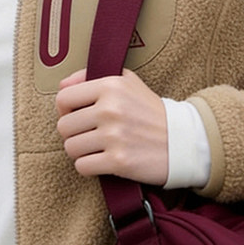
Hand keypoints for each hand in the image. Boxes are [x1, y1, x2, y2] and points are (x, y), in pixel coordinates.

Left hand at [56, 68, 168, 183]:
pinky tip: (103, 161)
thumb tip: (62, 85)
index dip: (65, 110)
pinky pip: (82, 167)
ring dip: (81, 152)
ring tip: (97, 148)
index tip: (77, 116)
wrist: (181, 141)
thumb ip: (91, 77)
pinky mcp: (118, 161)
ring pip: (70, 148)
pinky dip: (89, 167)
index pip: (63, 98)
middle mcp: (110, 109)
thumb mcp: (127, 82)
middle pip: (64, 127)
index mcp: (110, 86)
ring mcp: (114, 136)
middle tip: (89, 135)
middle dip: (74, 134)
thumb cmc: (150, 111)